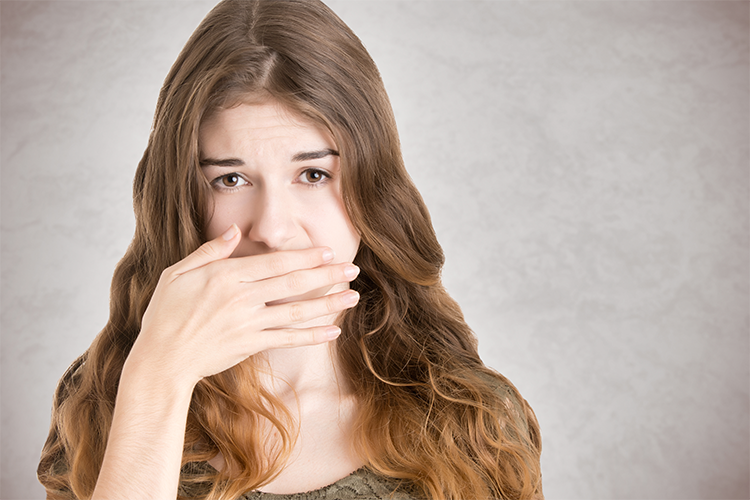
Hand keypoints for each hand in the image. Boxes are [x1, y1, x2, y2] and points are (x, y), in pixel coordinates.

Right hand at [127, 224, 359, 385]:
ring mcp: (248, 323)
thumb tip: (235, 231)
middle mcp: (242, 298)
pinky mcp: (250, 345)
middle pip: (293, 283)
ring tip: (353, 297)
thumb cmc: (165, 314)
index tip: (328, 251)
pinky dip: (312, 335)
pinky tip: (333, 331)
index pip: (275, 262)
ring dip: (328, 303)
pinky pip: (288, 339)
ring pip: (296, 311)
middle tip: (352, 269)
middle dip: (326, 274)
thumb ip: (210, 251)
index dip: (304, 256)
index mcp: (227, 276)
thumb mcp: (177, 273)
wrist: (161, 359)